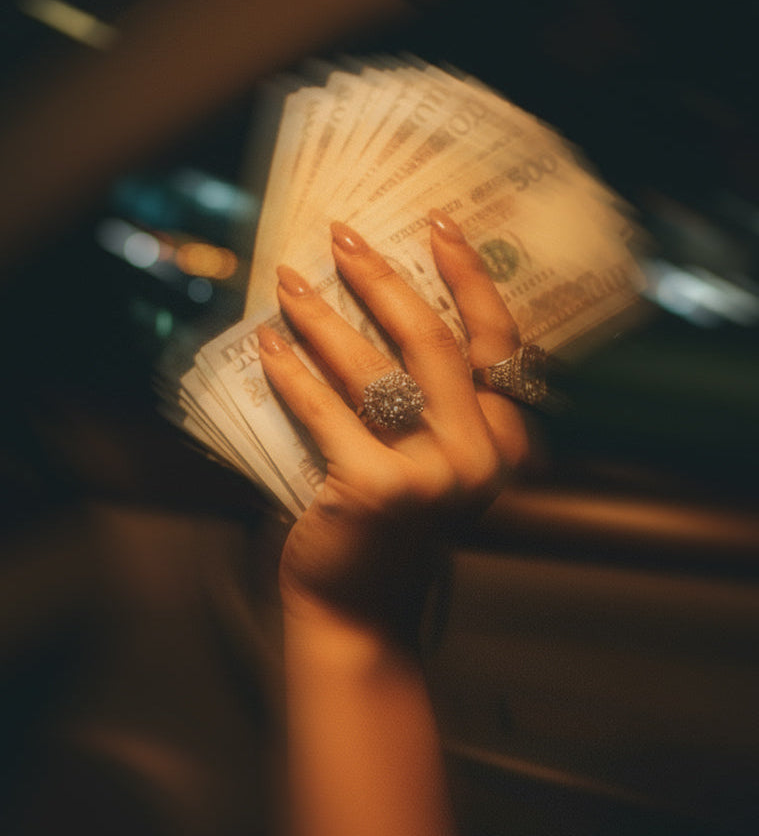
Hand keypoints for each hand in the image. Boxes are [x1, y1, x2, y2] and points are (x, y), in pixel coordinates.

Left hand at [258, 209, 531, 640]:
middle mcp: (480, 454)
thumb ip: (432, 400)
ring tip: (288, 284)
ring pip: (371, 368)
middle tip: (343, 239)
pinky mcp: (375, 489)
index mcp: (503, 439)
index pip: (496, 341)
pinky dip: (290, 373)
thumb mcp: (432, 459)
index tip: (438, 227)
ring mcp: (431, 475)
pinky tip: (267, 345)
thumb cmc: (393, 524)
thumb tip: (379, 305)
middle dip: (383, 279)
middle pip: (431, 341)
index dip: (468, 279)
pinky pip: (323, 411)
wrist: (363, 608)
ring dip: (322, 316)